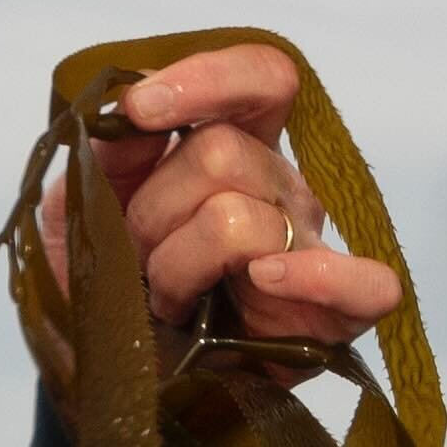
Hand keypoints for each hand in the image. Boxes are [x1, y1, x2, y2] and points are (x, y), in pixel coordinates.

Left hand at [39, 43, 401, 377]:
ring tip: (166, 298)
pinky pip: (363, 285)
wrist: (107, 370)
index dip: (206, 79)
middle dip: (155, 205)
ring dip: (176, 266)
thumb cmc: (106, 275)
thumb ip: (110, 143)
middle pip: (224, 150)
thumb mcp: (83, 198)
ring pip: (239, 219)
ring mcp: (308, 247)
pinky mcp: (331, 317)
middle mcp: (279, 185)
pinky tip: (261, 280)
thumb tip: (135, 103)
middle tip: (138, 250)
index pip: (260, 76)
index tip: (140, 109)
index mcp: (233, 141)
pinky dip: (317, 277)